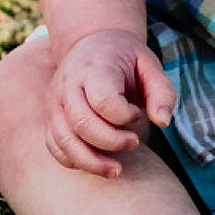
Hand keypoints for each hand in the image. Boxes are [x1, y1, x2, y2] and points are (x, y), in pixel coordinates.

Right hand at [42, 28, 176, 176]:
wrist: (92, 44)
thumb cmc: (126, 59)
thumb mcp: (150, 65)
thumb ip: (161, 92)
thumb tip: (163, 122)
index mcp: (93, 67)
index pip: (103, 101)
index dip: (125, 116)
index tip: (138, 113)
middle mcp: (68, 85)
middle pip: (82, 123)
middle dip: (112, 142)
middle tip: (134, 142)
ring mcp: (55, 103)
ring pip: (65, 141)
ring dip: (92, 162)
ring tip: (117, 170)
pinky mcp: (52, 118)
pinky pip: (56, 147)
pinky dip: (75, 161)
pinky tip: (98, 164)